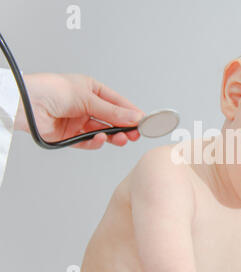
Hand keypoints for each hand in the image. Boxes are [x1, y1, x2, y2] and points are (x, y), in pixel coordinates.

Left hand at [14, 73, 145, 148]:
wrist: (24, 104)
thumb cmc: (50, 90)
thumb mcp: (88, 98)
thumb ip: (113, 111)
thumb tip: (134, 117)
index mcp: (91, 90)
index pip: (118, 103)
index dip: (131, 112)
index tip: (144, 121)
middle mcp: (86, 105)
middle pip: (111, 119)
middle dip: (124, 127)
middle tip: (135, 134)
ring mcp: (78, 121)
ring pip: (102, 131)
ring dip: (112, 136)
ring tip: (122, 139)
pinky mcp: (69, 136)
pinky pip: (87, 141)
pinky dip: (95, 141)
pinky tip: (101, 139)